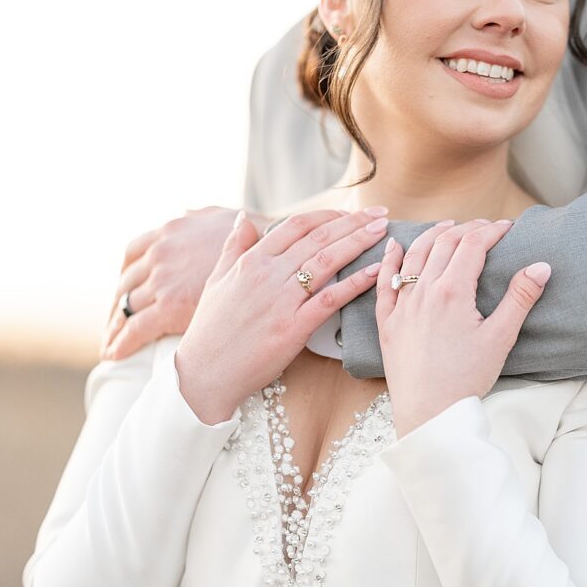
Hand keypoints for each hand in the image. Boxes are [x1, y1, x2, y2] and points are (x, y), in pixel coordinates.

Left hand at [100, 206, 273, 360]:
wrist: (280, 258)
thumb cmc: (256, 237)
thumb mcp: (223, 219)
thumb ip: (203, 219)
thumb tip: (188, 215)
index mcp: (170, 232)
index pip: (133, 254)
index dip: (126, 274)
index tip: (123, 291)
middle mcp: (161, 254)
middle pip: (125, 283)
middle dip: (117, 304)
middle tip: (112, 322)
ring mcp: (165, 280)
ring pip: (126, 307)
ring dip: (115, 325)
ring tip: (109, 342)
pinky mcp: (171, 308)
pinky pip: (135, 329)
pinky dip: (120, 343)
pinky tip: (112, 355)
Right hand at [175, 207, 390, 423]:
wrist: (205, 374)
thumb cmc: (210, 330)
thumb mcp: (217, 280)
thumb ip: (233, 246)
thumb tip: (242, 216)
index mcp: (251, 261)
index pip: (296, 226)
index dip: (327, 215)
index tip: (348, 212)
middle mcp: (267, 274)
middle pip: (318, 238)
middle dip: (352, 222)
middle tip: (379, 214)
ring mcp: (281, 301)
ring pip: (327, 262)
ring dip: (358, 242)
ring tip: (382, 232)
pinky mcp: (293, 328)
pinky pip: (330, 300)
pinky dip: (355, 283)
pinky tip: (374, 271)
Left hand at [375, 219, 551, 436]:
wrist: (430, 413)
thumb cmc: (466, 379)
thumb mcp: (501, 337)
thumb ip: (520, 298)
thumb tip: (541, 266)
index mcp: (453, 291)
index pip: (472, 245)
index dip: (491, 230)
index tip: (507, 226)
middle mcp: (424, 291)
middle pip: (444, 244)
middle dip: (466, 229)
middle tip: (483, 226)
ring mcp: (402, 306)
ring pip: (414, 256)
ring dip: (431, 235)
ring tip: (447, 227)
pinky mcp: (388, 323)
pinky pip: (385, 283)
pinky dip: (390, 260)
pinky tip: (394, 246)